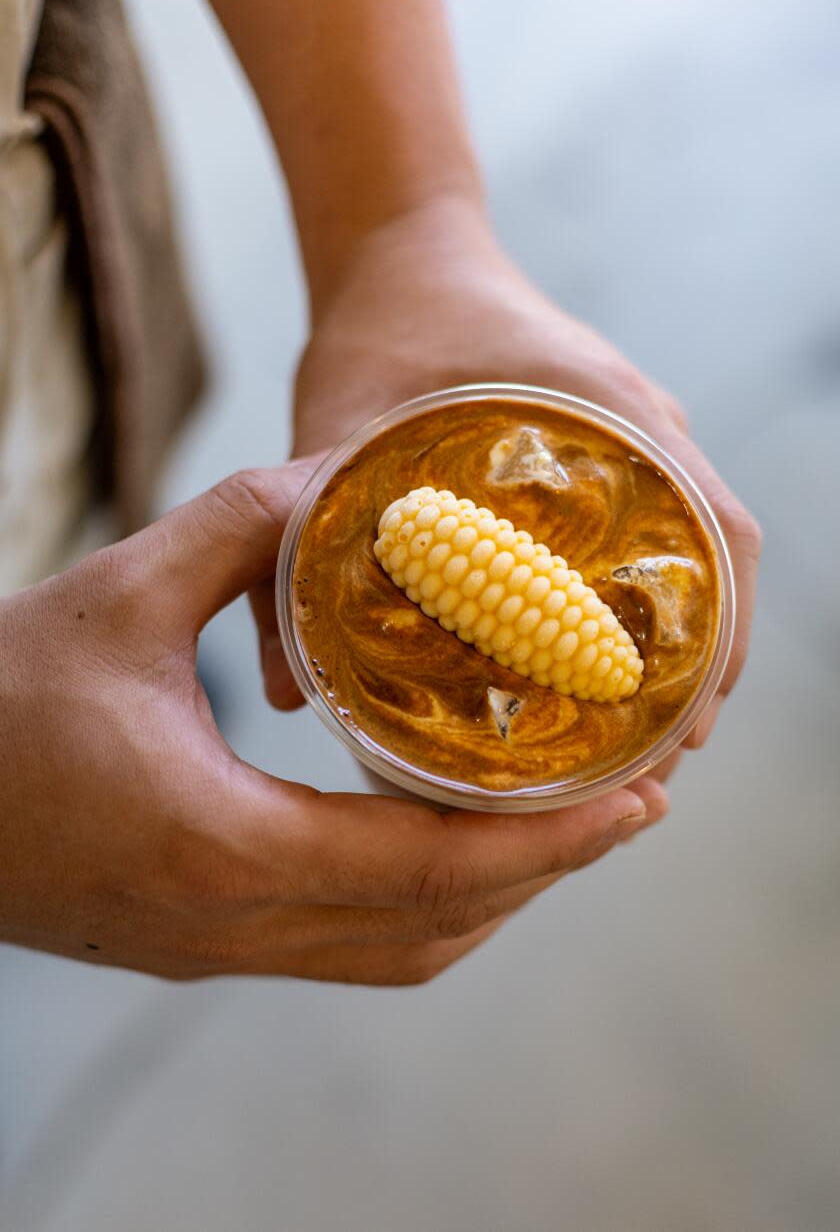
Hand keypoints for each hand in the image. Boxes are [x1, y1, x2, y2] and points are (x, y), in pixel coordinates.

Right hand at [0, 461, 666, 982]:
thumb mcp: (111, 597)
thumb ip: (236, 528)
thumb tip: (335, 479)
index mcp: (218, 845)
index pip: (429, 871)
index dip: (548, 842)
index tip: (635, 800)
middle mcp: (228, 923)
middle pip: (436, 929)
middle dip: (547, 873)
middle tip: (628, 805)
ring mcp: (212, 948)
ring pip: (397, 954)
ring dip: (491, 898)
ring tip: (557, 828)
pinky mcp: (197, 940)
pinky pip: (348, 946)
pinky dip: (423, 907)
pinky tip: (445, 845)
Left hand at [288, 196, 760, 747]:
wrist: (403, 250)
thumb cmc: (381, 323)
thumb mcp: (334, 427)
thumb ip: (300, 544)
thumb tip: (283, 693)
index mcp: (607, 410)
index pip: (718, 533)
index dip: (721, 640)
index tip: (686, 727)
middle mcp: (642, 424)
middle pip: (723, 562)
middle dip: (706, 670)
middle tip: (656, 762)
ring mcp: (634, 434)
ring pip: (703, 552)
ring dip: (692, 642)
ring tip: (644, 736)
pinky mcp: (609, 446)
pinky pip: (665, 530)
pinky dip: (658, 601)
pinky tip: (610, 663)